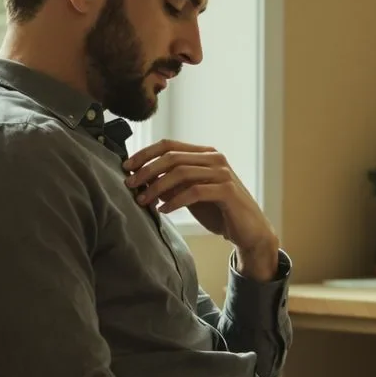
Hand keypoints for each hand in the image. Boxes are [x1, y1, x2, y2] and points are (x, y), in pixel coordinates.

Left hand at [124, 139, 279, 279]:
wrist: (249, 231)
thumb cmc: (218, 211)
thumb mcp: (189, 195)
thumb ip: (170, 185)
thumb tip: (140, 179)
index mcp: (205, 154)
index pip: (169, 145)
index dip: (145, 153)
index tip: (126, 166)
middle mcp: (215, 159)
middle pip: (172, 157)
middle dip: (146, 170)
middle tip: (129, 184)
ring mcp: (223, 173)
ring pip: (181, 172)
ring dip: (157, 187)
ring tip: (143, 201)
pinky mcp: (227, 191)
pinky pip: (194, 191)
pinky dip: (174, 200)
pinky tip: (163, 210)